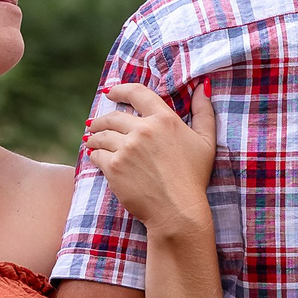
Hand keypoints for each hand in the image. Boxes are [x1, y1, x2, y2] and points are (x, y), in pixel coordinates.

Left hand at [85, 81, 217, 241]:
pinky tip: (94, 156)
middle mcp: (143, 130)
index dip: (120, 90)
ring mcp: (127, 148)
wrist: (178, 211)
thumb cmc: (194, 178)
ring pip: (101, 135)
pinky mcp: (114, 167)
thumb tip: (203, 86)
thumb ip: (204, 112)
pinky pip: (97, 155)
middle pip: (113, 116)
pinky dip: (94, 154)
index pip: (137, 93)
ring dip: (94, 137)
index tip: (110, 92)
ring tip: (92, 140)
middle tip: (95, 124)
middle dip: (101, 119)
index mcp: (164, 119)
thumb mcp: (206, 142)